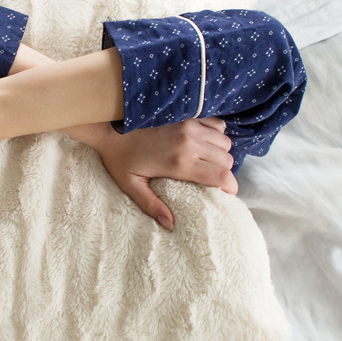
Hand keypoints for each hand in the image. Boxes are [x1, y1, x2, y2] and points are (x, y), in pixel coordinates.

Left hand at [91, 118, 236, 229]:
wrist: (110, 126)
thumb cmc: (120, 158)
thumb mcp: (132, 186)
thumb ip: (152, 206)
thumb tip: (170, 224)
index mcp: (179, 163)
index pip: (221, 176)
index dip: (231, 187)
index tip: (227, 194)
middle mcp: (190, 143)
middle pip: (226, 160)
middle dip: (224, 172)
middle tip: (212, 179)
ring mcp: (190, 127)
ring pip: (224, 143)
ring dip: (221, 154)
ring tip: (208, 161)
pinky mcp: (187, 116)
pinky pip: (217, 125)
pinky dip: (217, 135)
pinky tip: (205, 143)